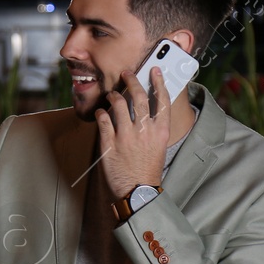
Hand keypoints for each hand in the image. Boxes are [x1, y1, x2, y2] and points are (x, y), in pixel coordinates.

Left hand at [97, 65, 171, 199]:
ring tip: (112, 95)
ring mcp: (126, 136)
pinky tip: (101, 113)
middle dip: (131, 80)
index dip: (158, 82)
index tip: (154, 71)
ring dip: (114, 96)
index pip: (162, 100)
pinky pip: (103, 119)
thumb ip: (153, 128)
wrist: (137, 192)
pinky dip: (101, 113)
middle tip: (126, 74)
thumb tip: (145, 110)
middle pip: (138, 96)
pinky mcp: (109, 143)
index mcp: (161, 131)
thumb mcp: (158, 147)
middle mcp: (144, 131)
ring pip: (118, 104)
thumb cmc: (147, 170)